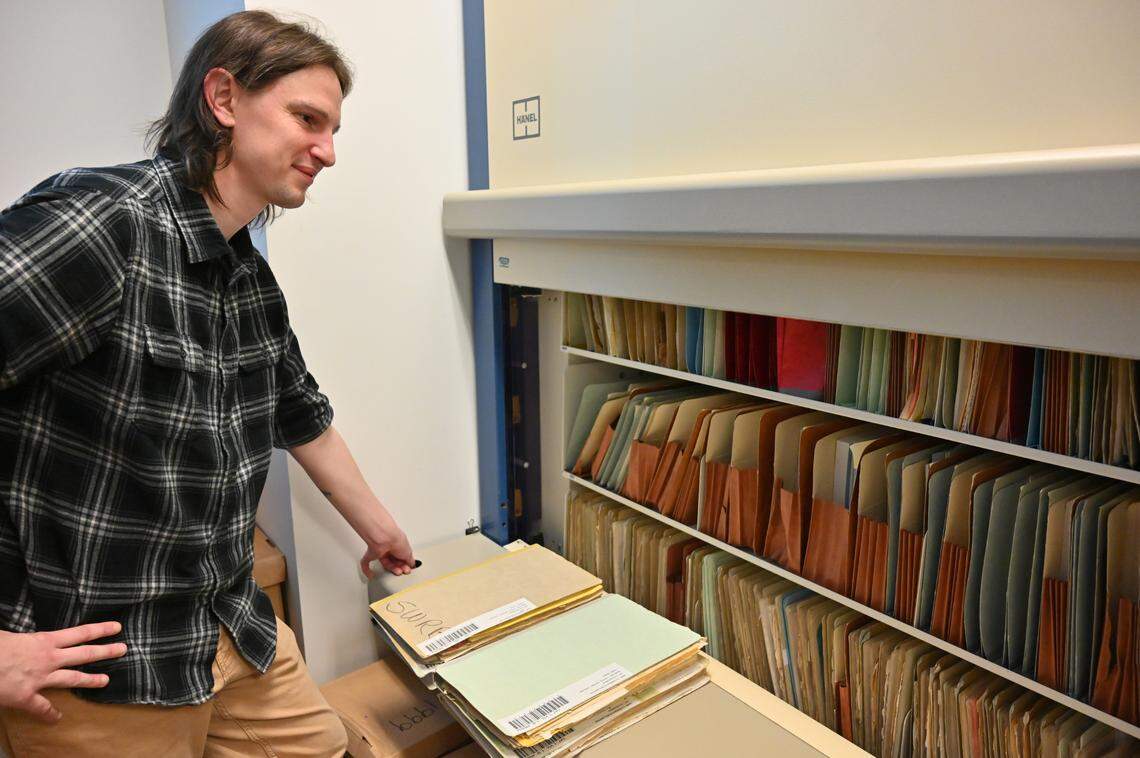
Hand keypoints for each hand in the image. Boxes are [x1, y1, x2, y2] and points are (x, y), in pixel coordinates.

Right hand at [0, 622, 127, 722]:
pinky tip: (56, 719)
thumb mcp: (9, 634)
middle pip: (83, 654)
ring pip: (71, 679)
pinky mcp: (25, 697)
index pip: (79, 633)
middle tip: (124, 650)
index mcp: (44, 641)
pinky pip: (41, 708)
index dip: (100, 630)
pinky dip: (49, 714)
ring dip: (90, 680)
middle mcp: (48, 659)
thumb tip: (25, 638)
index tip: (117, 627)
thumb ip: (24, 638)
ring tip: (106, 681)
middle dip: (105, 652)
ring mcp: (39, 679)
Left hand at [360, 524, 414, 577]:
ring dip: (391, 569)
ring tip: (397, 572)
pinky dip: (367, 570)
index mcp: (399, 544)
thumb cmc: (396, 540)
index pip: (402, 556)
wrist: (384, 538)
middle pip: (394, 561)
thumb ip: (410, 560)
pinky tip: (371, 575)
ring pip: (384, 563)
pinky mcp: (370, 554)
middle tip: (403, 571)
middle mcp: (389, 547)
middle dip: (399, 567)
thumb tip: (412, 565)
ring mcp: (380, 550)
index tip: (408, 569)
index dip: (405, 563)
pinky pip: (366, 563)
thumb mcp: (408, 552)